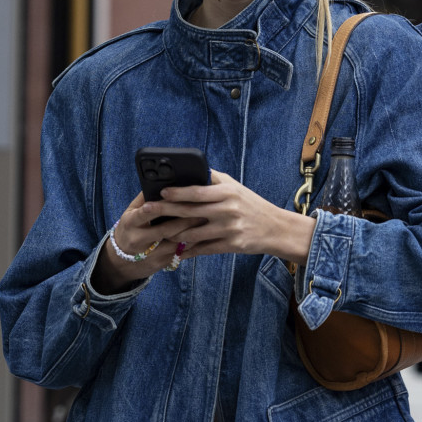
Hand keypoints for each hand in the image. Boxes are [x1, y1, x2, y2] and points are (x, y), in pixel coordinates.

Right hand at [89, 192, 197, 293]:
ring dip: (192, 233)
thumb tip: (161, 181)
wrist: (122, 260)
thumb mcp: (130, 212)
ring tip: (205, 222)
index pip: (145, 213)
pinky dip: (191, 245)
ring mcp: (150, 254)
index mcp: (130, 223)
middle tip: (202, 210)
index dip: (158, 206)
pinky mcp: (160, 264)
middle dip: (184, 220)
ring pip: (174, 244)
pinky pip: (179, 254)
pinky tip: (202, 237)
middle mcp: (138, 239)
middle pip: (165, 230)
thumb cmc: (130, 229)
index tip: (172, 198)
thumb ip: (143, 198)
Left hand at [161, 172, 315, 265]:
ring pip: (193, 234)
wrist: (274, 228)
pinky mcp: (230, 246)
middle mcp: (227, 210)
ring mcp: (228, 229)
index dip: (176, 192)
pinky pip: (203, 249)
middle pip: (189, 212)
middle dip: (165, 211)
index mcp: (227, 193)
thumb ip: (213, 180)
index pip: (196, 192)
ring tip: (158, 232)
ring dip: (173, 234)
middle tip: (147, 211)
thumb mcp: (235, 187)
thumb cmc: (251, 204)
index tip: (160, 192)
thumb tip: (190, 171)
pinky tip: (176, 250)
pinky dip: (188, 250)